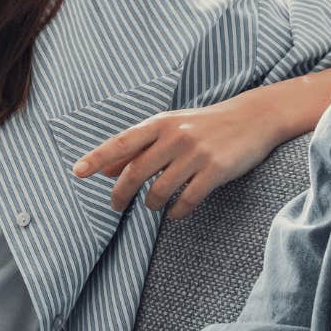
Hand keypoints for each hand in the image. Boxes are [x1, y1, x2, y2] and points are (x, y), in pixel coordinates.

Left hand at [73, 95, 283, 220]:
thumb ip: (137, 148)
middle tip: (116, 207)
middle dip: (121, 195)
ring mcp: (196, 154)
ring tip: (154, 206)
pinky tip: (175, 212)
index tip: (77, 172)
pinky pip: (187, 201)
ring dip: (152, 205)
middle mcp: (175, 136)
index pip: (121, 142)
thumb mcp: (169, 128)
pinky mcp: (216, 170)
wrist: (253, 118)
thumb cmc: (204, 125)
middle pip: (136, 173)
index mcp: (160, 123)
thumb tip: (103, 170)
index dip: (97, 158)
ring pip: (159, 191)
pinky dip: (176, 212)